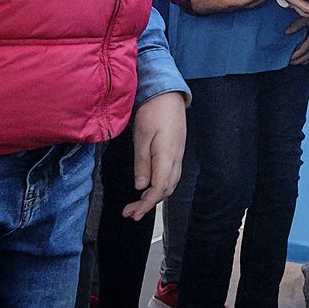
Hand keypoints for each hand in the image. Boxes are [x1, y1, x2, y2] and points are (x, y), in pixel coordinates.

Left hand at [124, 93, 184, 221]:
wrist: (168, 94)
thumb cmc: (154, 111)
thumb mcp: (142, 137)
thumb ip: (142, 163)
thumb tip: (141, 186)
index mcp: (167, 156)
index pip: (159, 188)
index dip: (146, 204)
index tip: (133, 213)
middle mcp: (176, 158)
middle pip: (166, 189)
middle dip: (148, 204)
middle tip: (130, 212)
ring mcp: (178, 154)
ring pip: (170, 183)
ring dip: (154, 196)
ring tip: (137, 203)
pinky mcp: (176, 150)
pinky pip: (171, 174)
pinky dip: (160, 185)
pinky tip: (148, 186)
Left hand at [287, 17, 308, 64]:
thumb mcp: (306, 18)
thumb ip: (296, 26)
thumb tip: (286, 32)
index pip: (304, 49)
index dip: (297, 55)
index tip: (290, 58)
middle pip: (308, 55)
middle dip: (299, 60)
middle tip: (291, 62)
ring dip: (305, 61)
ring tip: (298, 63)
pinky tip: (307, 60)